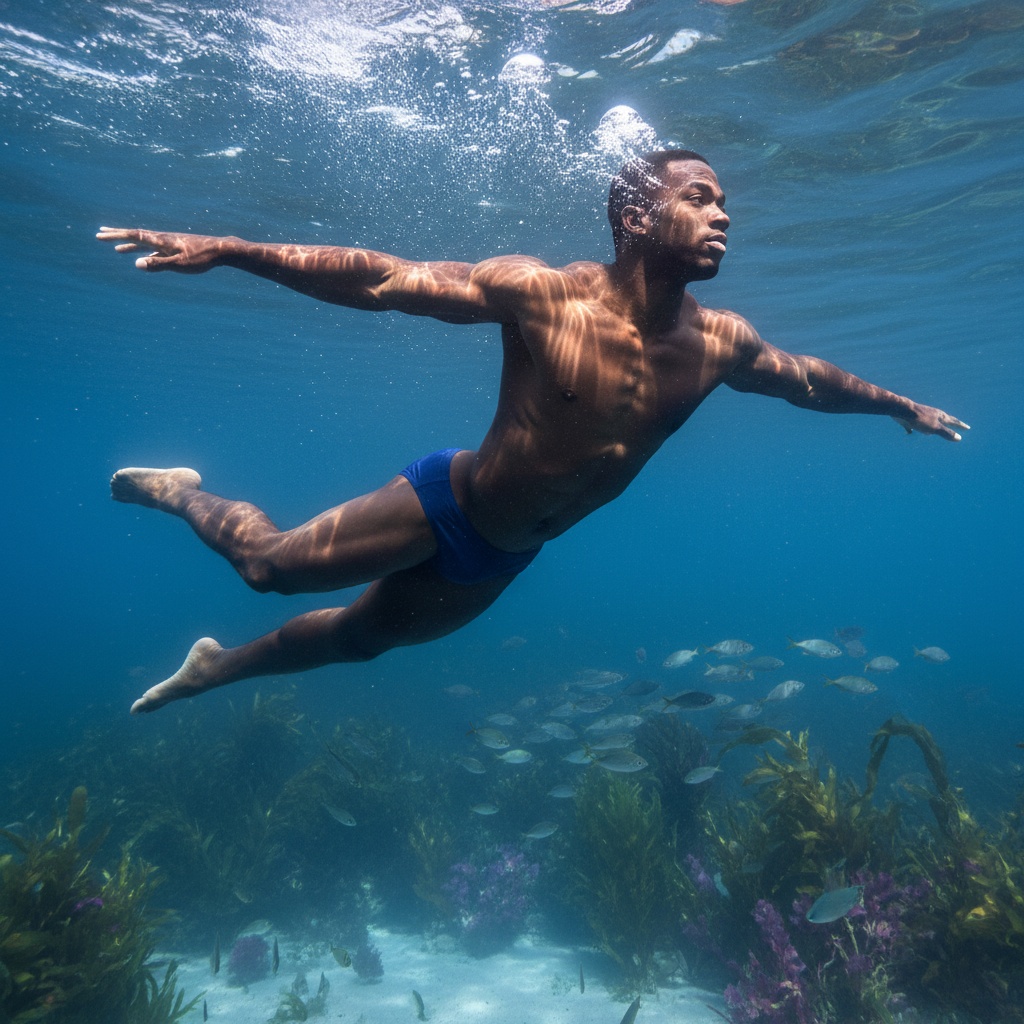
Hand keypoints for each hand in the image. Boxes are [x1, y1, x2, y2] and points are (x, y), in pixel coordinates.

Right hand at [96, 227, 233, 273]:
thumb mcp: (179, 264)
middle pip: (136, 235)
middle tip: (100, 233)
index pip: (134, 235)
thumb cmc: (201, 258)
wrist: (221, 250)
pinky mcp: (176, 249)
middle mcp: (163, 239)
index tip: (100, 234)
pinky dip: (145, 252)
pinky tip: (143, 258)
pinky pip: (155, 250)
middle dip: (117, 235)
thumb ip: (158, 264)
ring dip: (130, 244)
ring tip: (117, 249)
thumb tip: (136, 263)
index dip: (116, 235)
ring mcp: (169, 243)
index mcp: (161, 240)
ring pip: (145, 243)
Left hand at [893, 403, 969, 441]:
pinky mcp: (910, 419)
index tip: (968, 428)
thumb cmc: (920, 419)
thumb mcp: (935, 428)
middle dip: (950, 423)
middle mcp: (931, 415)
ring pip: (929, 422)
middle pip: (943, 420)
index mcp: (939, 416)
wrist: (902, 410)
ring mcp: (921, 416)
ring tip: (933, 431)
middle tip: (956, 424)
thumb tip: (959, 438)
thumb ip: (946, 433)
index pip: (953, 421)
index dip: (961, 426)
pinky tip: (909, 432)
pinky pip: (913, 426)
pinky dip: (913, 429)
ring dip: (933, 426)